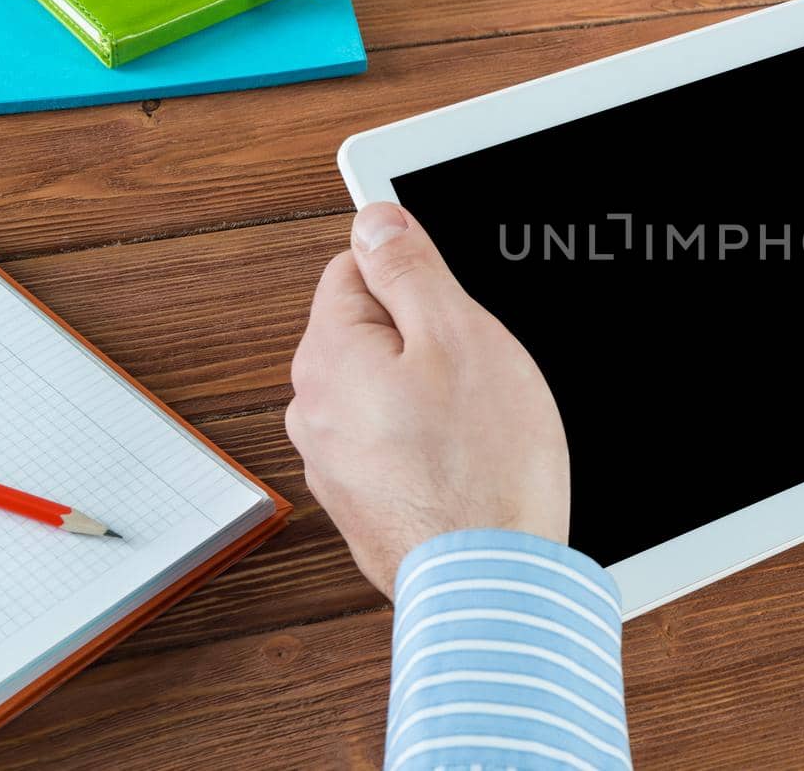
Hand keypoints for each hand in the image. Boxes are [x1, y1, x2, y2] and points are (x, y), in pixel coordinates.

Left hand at [287, 202, 568, 596]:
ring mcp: (333, 464)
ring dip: (426, 395)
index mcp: (328, 356)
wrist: (491, 584)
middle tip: (477, 371)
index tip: (454, 306)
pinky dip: (425, 445)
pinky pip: (391, 445)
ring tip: (477, 425)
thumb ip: (409, 269)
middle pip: (368, 333)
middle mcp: (312, 411)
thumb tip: (374, 219)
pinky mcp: (362, 504)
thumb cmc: (482, 465)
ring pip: (383, 391)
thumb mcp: (459, 336)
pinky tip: (466, 463)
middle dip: (424, 340)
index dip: (415, 278)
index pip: (352, 270)